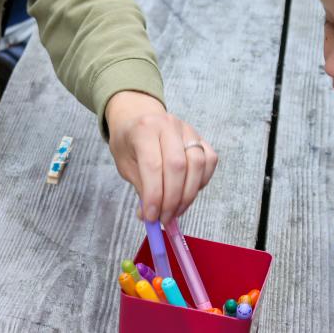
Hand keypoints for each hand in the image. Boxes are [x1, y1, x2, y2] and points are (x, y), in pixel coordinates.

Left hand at [105, 91, 217, 224]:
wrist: (138, 116)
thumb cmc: (129, 141)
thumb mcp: (124, 163)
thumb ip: (140, 186)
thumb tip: (151, 215)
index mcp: (144, 129)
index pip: (153, 166)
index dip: (154, 196)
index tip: (151, 217)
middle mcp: (168, 125)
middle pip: (178, 166)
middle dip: (172, 199)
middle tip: (164, 218)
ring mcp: (188, 129)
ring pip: (197, 165)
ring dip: (188, 195)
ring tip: (175, 211)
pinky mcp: (201, 137)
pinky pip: (209, 161)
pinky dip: (201, 182)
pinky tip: (187, 192)